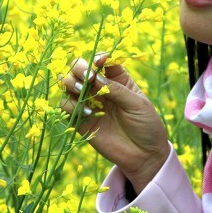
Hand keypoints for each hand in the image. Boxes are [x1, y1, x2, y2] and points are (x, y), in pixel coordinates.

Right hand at [58, 52, 170, 191]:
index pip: (101, 60)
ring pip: (68, 84)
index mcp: (117, 79)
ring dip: (71, 83)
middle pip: (80, 68)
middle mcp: (99, 88)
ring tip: (82, 91)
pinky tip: (87, 113)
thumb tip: (95, 79)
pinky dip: (70, 105)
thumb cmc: (146, 125)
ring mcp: (88, 103)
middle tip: (87, 77)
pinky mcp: (80, 120)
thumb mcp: (137, 104)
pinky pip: (65, 107)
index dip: (98, 57)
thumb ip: (117, 90)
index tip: (100, 61)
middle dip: (79, 68)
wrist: (144, 155)